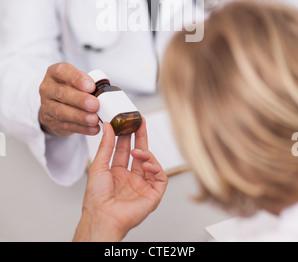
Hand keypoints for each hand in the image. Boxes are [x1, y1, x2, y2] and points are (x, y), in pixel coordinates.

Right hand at [38, 63, 99, 136]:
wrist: (55, 105)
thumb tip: (103, 93)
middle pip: (62, 93)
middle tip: (95, 104)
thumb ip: (87, 82)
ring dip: (80, 116)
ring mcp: (47, 106)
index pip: (62, 71)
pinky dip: (82, 128)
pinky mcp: (51, 122)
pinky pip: (66, 125)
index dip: (77, 79)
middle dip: (80, 100)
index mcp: (54, 73)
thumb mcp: (76, 79)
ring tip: (94, 119)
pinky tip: (93, 128)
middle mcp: (48, 88)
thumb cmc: (70, 88)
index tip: (91, 86)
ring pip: (62, 112)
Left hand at [73, 118, 167, 241]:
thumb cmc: (96, 198)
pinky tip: (147, 165)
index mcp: (116, 173)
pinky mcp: (153, 194)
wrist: (102, 217)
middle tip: (140, 122)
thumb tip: (107, 126)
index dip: (128, 135)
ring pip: (151, 163)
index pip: (125, 149)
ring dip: (146, 153)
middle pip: (139, 153)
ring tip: (137, 150)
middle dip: (141, 137)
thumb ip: (106, 145)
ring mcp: (142, 186)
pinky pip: (160, 177)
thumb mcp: (99, 165)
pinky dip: (156, 168)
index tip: (129, 122)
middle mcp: (130, 178)